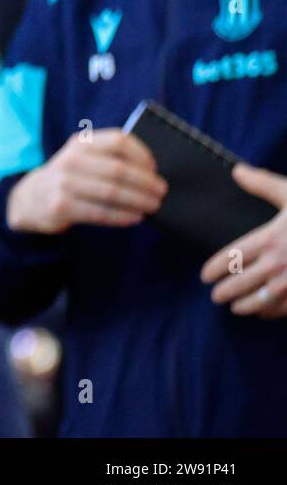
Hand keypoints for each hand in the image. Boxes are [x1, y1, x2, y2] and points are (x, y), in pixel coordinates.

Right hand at [7, 128, 166, 234]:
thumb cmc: (70, 177)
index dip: (141, 154)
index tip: (154, 168)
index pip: (118, 141)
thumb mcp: (82, 158)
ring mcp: (64, 183)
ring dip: (138, 201)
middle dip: (145, 182)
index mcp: (81, 143)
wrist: (32, 197)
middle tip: (161, 192)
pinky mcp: (61, 206)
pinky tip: (135, 217)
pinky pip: (100, 212)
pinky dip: (122, 216)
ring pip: (112, 193)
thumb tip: (151, 174)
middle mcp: (71, 160)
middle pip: (118, 170)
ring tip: (153, 206)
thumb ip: (109, 158)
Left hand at [200, 164, 286, 317]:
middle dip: (225, 292)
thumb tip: (237, 171)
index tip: (205, 276)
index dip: (215, 269)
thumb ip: (264, 184)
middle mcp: (279, 263)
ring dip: (244, 306)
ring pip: (260, 301)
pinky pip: (285, 309)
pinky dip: (271, 313)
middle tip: (215, 296)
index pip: (232, 258)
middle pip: (241, 283)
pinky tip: (264, 313)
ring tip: (235, 307)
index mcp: (270, 238)